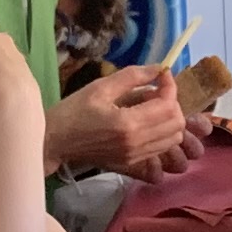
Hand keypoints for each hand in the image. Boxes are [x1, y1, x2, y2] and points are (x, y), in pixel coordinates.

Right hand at [47, 66, 186, 174]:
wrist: (54, 141)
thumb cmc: (73, 111)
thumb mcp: (101, 87)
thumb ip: (133, 76)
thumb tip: (160, 68)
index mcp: (128, 124)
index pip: (169, 106)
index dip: (170, 87)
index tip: (161, 76)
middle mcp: (136, 144)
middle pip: (176, 124)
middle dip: (172, 103)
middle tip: (155, 91)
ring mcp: (135, 157)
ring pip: (173, 139)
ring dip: (169, 119)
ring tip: (151, 106)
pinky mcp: (132, 163)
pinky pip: (161, 149)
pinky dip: (162, 133)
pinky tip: (146, 122)